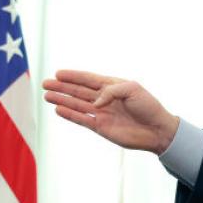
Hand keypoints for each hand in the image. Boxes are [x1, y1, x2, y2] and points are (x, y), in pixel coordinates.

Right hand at [42, 70, 179, 153]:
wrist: (157, 130)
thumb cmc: (148, 106)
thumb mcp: (132, 89)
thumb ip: (110, 91)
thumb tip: (94, 103)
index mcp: (112, 86)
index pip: (88, 79)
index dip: (73, 76)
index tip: (58, 73)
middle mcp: (104, 99)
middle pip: (78, 91)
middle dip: (62, 87)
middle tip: (45, 84)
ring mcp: (101, 113)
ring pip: (77, 105)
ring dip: (62, 100)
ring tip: (47, 95)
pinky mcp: (101, 127)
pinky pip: (82, 119)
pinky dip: (70, 114)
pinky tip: (58, 109)